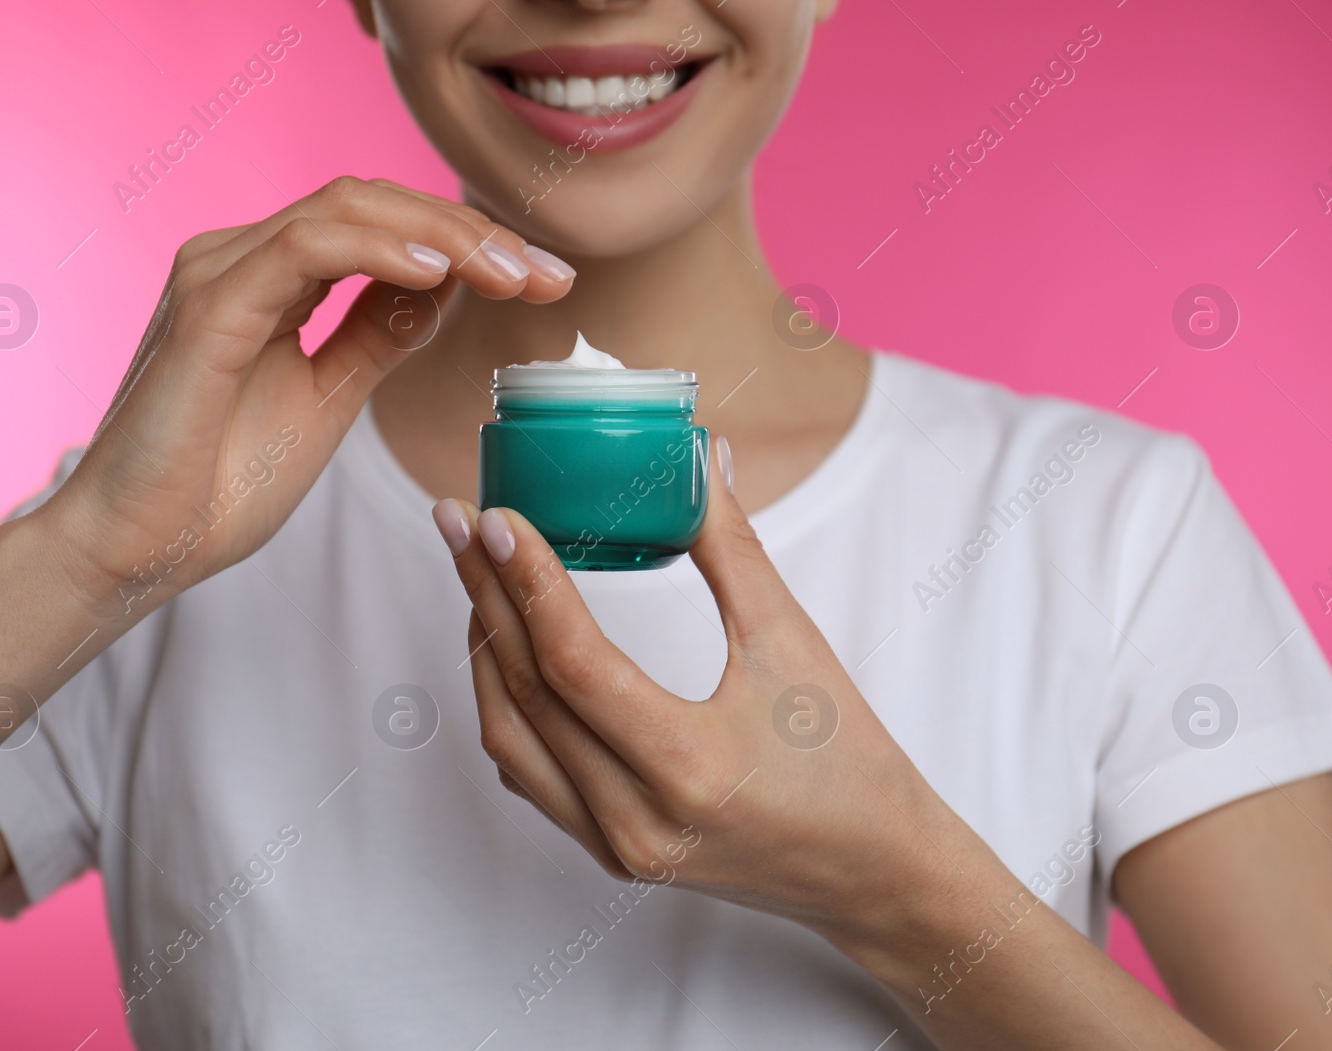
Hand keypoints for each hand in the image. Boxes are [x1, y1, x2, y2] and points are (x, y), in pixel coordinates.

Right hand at [43, 177, 573, 616]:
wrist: (136, 549)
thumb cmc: (217, 484)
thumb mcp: (329, 398)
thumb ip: (377, 336)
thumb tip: (445, 288)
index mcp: (270, 278)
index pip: (384, 228)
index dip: (470, 244)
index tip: (545, 283)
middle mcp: (242, 257)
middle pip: (375, 203)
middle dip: (473, 233)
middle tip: (549, 275)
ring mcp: (220, 273)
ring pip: (347, 211)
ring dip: (442, 236)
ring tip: (511, 274)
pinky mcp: (208, 307)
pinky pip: (305, 251)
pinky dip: (379, 252)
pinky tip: (441, 271)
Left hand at [433, 442, 1008, 982]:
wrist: (873, 872)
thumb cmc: (848, 761)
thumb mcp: (794, 644)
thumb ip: (734, 549)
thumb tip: (698, 459)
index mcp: (689, 766)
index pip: (573, 662)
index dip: (526, 580)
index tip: (495, 516)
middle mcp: (637, 819)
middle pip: (526, 691)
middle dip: (485, 594)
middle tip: (458, 523)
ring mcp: (616, 845)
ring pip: (510, 738)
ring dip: (485, 651)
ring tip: (478, 576)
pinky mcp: (611, 854)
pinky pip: (529, 774)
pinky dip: (507, 707)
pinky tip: (506, 653)